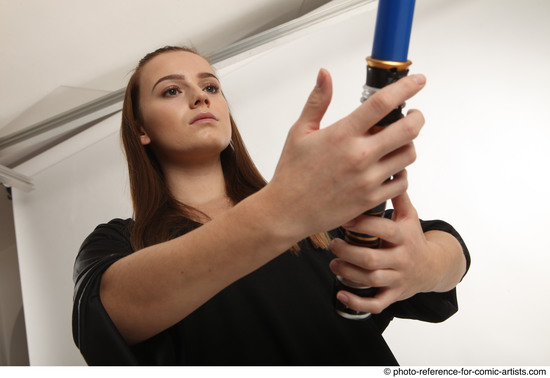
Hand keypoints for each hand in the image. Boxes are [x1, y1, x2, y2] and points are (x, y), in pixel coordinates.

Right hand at [266, 69, 426, 238]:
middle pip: (408, 129)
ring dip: (408, 144)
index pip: (382, 103)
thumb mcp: (299, 132)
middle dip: (417, 117)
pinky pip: (402, 183)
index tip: (418, 82)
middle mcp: (359, 155)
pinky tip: (390, 168)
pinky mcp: (371, 199)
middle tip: (413, 114)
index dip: (406, 88)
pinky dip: (401, 173)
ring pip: (408, 155)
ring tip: (397, 143)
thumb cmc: (291, 172)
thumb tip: (324, 74)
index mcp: (342, 134)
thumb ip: (318, 101)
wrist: (287, 211)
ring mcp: (368, 179)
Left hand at [329, 191, 444, 313]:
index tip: (344, 219)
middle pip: (372, 259)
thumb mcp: (408, 216)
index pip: (383, 229)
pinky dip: (358, 302)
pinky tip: (342, 295)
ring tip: (333, 264)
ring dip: (348, 273)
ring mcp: (398, 278)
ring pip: (371, 280)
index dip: (363, 224)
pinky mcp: (394, 295)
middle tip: (333, 244)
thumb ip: (397, 195)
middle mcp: (402, 258)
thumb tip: (393, 167)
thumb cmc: (412, 237)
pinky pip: (376, 303)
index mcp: (404, 236)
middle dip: (348, 252)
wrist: (432, 268)